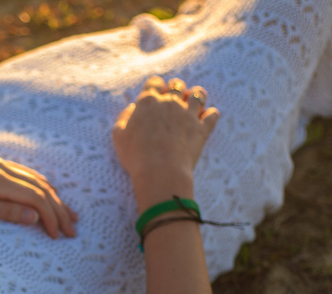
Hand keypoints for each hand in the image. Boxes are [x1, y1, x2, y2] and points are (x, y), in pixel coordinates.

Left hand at [0, 144, 76, 237]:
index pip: (35, 198)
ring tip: (68, 216)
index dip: (51, 217)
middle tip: (73, 232)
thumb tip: (34, 216)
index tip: (59, 238)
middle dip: (60, 210)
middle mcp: (0, 168)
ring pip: (35, 180)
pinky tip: (46, 196)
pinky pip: (24, 174)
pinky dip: (41, 187)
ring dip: (55, 198)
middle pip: (41, 188)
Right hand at [112, 76, 218, 198]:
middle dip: (175, 89)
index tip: (154, 94)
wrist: (160, 172)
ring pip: (198, 94)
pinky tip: (205, 118)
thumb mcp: (119, 136)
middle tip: (172, 100)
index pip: (154, 82)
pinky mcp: (202, 128)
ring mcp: (188, 114)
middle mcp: (170, 103)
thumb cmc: (136, 155)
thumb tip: (132, 108)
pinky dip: (210, 115)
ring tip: (191, 105)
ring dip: (195, 96)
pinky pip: (212, 114)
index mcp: (148, 102)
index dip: (155, 87)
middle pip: (177, 85)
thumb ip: (124, 118)